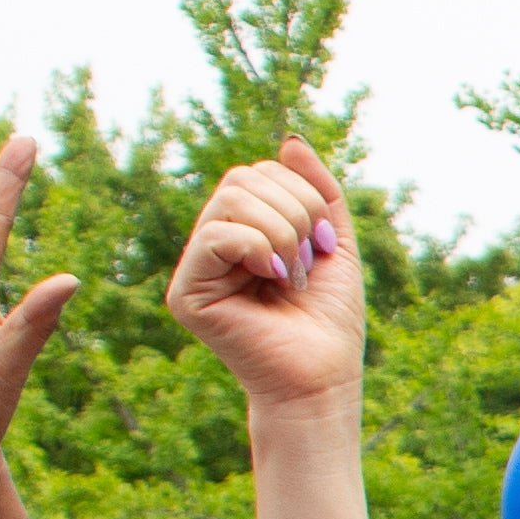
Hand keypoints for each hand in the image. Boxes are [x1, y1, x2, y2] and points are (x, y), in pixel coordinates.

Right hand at [165, 141, 367, 416]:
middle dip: (296, 212)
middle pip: (242, 177)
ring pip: (231, 199)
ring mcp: (196, 267)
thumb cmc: (329, 320)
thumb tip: (289, 140)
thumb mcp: (334, 242)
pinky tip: (273, 279)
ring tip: (291, 276)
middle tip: (307, 262)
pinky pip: (217, 234)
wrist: (323, 378)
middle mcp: (213, 244)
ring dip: (282, 232)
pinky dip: (259, 248)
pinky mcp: (185, 292)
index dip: (305, 197)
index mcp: (245, 230)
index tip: (324, 246)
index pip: (261, 173)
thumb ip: (319, 191)